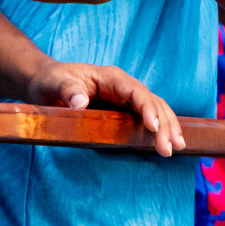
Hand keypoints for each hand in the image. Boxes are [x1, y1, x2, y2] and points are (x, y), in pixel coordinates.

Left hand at [26, 61, 184, 157]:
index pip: (137, 92)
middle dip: (165, 124)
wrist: (47, 83)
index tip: (153, 127)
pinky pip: (145, 118)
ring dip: (168, 127)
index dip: (147, 108)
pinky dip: (159, 129)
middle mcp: (124, 87)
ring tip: (177, 147)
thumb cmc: (52, 81)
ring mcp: (126, 99)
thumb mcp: (55, 83)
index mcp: (112, 78)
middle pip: (152, 102)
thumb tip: (80, 103)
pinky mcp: (123, 111)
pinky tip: (167, 142)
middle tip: (170, 148)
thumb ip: (68, 91)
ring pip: (155, 110)